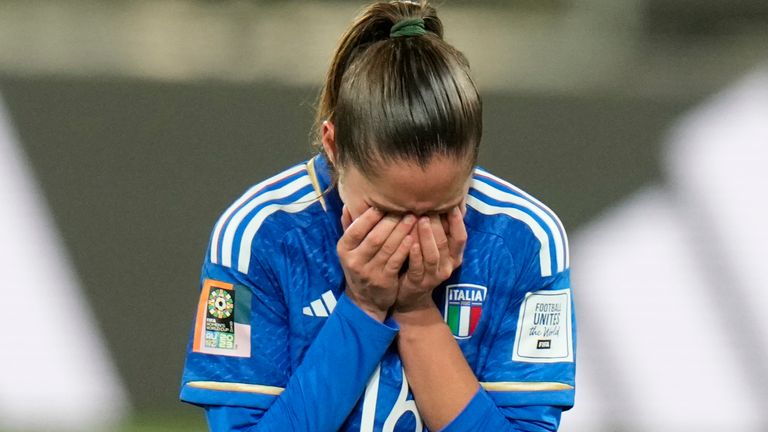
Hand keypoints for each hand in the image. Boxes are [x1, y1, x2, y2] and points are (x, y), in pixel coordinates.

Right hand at [337, 206, 416, 320]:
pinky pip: (396, 260)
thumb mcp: (350, 249)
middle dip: (391, 221)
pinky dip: (405, 248)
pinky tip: (414, 237)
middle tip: (405, 208)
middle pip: (375, 237)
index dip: (370, 216)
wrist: (365, 299)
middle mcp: (354, 260)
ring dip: (401, 231)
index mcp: (344, 248)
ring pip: (387, 247)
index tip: (383, 203)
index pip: (356, 229)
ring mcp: (369, 272)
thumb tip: (347, 206)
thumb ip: (349, 227)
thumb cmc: (360, 265)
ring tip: (413, 218)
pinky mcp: (384, 280)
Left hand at [395, 206, 466, 312]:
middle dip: (438, 224)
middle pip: (445, 243)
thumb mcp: (437, 247)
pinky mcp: (419, 282)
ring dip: (427, 236)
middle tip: (429, 207)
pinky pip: (417, 267)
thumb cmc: (424, 262)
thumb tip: (450, 201)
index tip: (451, 203)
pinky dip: (414, 254)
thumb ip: (443, 229)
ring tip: (420, 220)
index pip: (461, 236)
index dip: (457, 221)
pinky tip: (410, 242)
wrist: (412, 296)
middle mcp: (448, 266)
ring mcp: (434, 276)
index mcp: (455, 256)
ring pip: (433, 255)